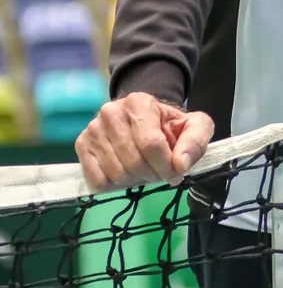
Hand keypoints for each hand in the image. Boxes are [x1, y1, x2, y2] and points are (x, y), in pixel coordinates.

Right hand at [75, 92, 214, 193]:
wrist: (145, 119)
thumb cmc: (169, 126)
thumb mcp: (194, 126)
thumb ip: (195, 141)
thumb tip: (180, 164)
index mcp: (139, 102)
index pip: (151, 144)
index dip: (166, 165)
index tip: (175, 172)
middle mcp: (111, 112)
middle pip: (133, 162)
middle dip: (152, 174)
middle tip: (159, 171)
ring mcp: (93, 128)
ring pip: (116, 173)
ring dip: (134, 180)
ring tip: (143, 169)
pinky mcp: (82, 145)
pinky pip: (97, 180)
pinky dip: (114, 185)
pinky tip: (125, 172)